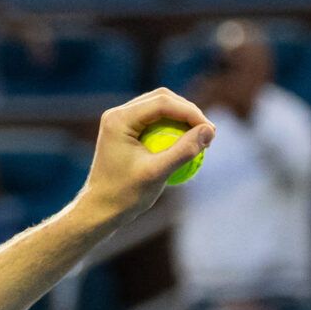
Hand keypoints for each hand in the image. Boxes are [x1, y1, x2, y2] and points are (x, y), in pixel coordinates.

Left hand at [74, 89, 214, 226]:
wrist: (100, 209)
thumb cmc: (125, 195)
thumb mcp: (158, 173)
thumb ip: (183, 151)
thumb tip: (209, 130)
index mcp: (119, 120)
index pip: (162, 103)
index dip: (190, 112)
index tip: (210, 130)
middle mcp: (118, 115)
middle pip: (162, 99)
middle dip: (188, 113)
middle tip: (208, 133)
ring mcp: (121, 122)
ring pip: (160, 109)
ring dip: (182, 119)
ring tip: (201, 139)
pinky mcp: (127, 132)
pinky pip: (155, 122)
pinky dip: (173, 129)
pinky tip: (187, 145)